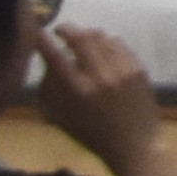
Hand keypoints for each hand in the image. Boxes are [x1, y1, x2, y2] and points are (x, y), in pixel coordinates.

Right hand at [27, 20, 169, 175]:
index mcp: (77, 92)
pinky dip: (107, 42)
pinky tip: (103, 48)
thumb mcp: (62, 118)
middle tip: (60, 31)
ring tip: (82, 40)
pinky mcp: (138, 69)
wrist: (134, 145)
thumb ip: (51, 89)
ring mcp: (122, 70)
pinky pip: (119, 44)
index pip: (55, 57)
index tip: (38, 31)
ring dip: (88, 34)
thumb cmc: (93, 135)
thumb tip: (47, 63)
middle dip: (67, 30)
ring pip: (101, 37)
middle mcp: (100, 76)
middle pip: (80, 38)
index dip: (43, 40)